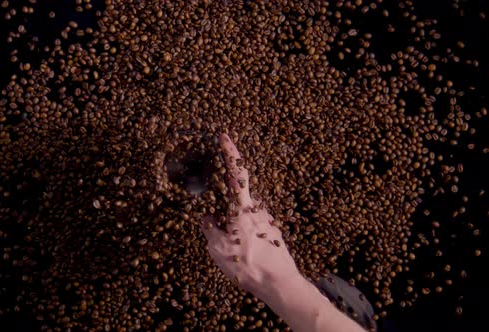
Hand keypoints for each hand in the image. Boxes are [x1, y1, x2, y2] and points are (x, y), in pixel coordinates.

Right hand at [200, 133, 303, 302]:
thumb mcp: (217, 248)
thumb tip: (208, 218)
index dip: (230, 153)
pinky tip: (242, 253)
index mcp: (242, 208)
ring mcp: (267, 220)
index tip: (225, 136)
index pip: (236, 173)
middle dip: (225, 205)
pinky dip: (244, 234)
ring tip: (230, 247)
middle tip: (217, 222)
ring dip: (234, 225)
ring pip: (244, 215)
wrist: (280, 283)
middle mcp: (258, 209)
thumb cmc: (248, 265)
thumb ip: (210, 229)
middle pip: (238, 197)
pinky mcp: (273, 232)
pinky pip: (252, 227)